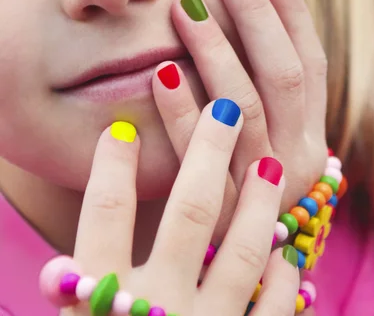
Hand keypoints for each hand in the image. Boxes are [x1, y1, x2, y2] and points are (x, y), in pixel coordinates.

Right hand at [41, 99, 298, 315]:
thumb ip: (69, 309)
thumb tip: (56, 273)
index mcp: (101, 305)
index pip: (105, 215)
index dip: (113, 165)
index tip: (121, 130)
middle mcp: (158, 310)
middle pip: (189, 211)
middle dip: (205, 151)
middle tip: (222, 104)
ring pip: (244, 250)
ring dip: (259, 202)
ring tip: (269, 162)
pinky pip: (274, 308)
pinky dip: (285, 275)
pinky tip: (290, 250)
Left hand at [157, 0, 327, 244]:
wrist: (229, 264)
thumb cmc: (239, 178)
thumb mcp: (266, 136)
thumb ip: (260, 87)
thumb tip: (246, 11)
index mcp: (311, 133)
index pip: (310, 61)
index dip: (292, 10)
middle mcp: (298, 158)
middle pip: (282, 74)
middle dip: (256, 16)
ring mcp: (264, 189)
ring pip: (246, 107)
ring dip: (217, 51)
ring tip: (184, 6)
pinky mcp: (223, 212)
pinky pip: (203, 154)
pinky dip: (184, 109)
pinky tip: (163, 69)